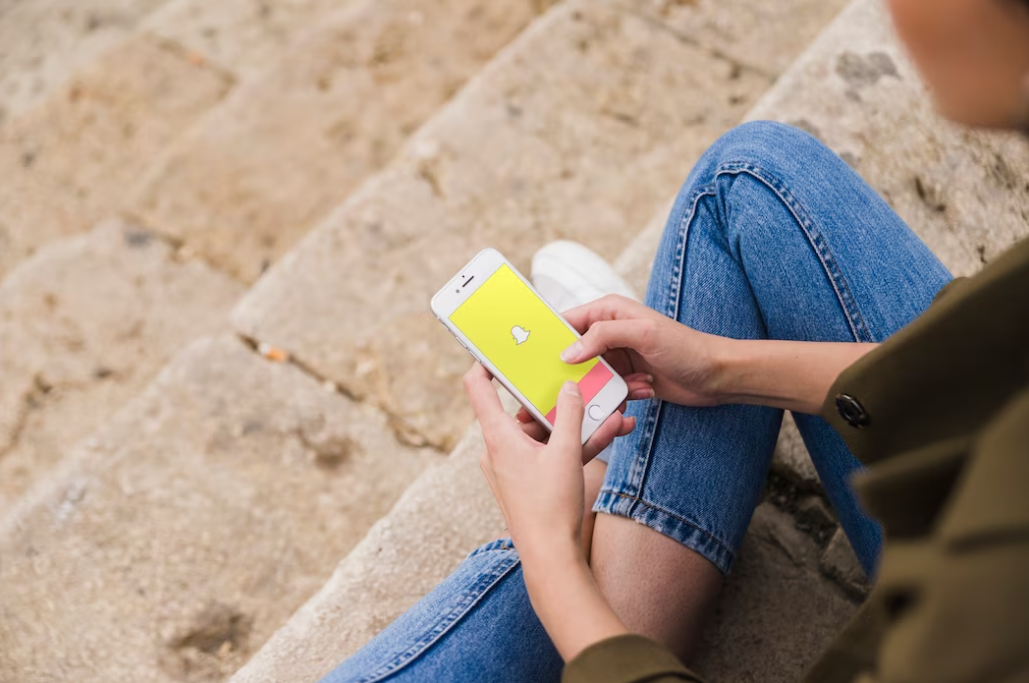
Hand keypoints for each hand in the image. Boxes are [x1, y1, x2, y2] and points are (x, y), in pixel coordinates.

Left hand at [464, 364, 629, 561]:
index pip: (478, 387)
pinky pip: (551, 452)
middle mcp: (500, 449)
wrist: (551, 557)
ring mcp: (514, 466)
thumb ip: (570, 415)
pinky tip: (609, 432)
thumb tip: (569, 387)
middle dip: (557, 397)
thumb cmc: (551, 508)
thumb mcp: (567, 453)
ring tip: (611, 410)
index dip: (486, 362)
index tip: (502, 346)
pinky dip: (576, 444)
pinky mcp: (529, 480)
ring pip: (545, 432)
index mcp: (498, 437)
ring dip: (577, 422)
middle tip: (578, 378)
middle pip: (524, 409)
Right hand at [561, 294, 724, 406]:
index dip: (551, 339)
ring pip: (590, 378)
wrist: (717, 376)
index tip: (536, 360)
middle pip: (574, 355)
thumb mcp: (643, 333)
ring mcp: (618, 357)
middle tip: (575, 387)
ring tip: (629, 385)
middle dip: (575, 373)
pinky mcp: (627, 379)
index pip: (568, 322)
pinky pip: (608, 392)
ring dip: (604, 388)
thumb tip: (568, 352)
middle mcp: (609, 333)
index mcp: (609, 312)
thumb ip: (603, 336)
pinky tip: (645, 389)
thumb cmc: (686, 347)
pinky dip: (621, 396)